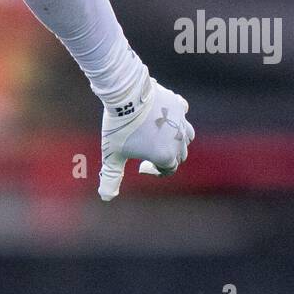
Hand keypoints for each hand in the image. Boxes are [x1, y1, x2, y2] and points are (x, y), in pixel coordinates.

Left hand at [98, 73, 194, 201]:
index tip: (140, 166)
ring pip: (187, 136)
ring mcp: (181, 121)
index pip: (168, 170)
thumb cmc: (119, 128)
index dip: (155, 171)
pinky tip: (165, 117)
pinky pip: (183, 114)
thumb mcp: (112, 156)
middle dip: (168, 158)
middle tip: (149, 153)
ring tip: (161, 139)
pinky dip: (177, 119)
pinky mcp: (178, 104)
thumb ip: (111, 177)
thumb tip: (106, 197)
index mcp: (165, 156)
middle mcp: (178, 140)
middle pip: (180, 154)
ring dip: (177, 141)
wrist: (126, 95)